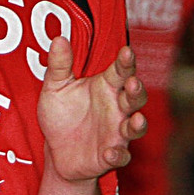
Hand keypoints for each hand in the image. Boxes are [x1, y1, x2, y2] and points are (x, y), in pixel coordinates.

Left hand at [37, 39, 146, 181]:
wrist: (55, 152)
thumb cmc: (61, 114)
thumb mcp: (55, 87)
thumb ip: (59, 65)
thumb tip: (59, 39)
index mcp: (105, 86)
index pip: (121, 70)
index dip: (126, 61)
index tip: (127, 51)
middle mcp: (116, 107)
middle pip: (135, 96)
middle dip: (137, 89)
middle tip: (132, 82)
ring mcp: (116, 132)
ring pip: (135, 126)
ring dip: (138, 123)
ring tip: (136, 119)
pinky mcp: (111, 155)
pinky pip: (121, 156)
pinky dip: (118, 154)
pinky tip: (110, 152)